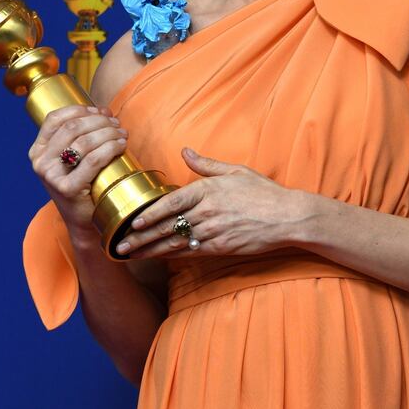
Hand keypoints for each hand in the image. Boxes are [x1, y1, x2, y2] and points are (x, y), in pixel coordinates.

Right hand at [28, 105, 128, 234]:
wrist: (84, 221)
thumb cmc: (84, 186)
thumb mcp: (73, 159)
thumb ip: (79, 136)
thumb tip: (103, 110)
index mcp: (38, 151)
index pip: (55, 119)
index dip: (80, 110)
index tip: (100, 110)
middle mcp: (40, 162)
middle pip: (73, 128)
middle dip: (99, 121)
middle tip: (116, 123)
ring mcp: (51, 176)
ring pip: (84, 141)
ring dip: (108, 132)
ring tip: (122, 133)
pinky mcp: (67, 188)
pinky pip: (94, 160)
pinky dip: (111, 148)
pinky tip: (121, 145)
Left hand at [117, 148, 299, 258]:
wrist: (288, 216)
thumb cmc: (263, 192)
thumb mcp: (235, 171)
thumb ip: (206, 164)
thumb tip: (185, 151)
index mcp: (208, 190)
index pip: (170, 202)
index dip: (149, 214)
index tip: (131, 222)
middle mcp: (207, 212)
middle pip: (168, 226)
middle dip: (141, 237)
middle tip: (119, 244)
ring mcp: (214, 231)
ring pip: (175, 243)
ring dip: (151, 250)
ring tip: (131, 255)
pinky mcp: (221, 247)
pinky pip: (191, 252)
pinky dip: (172, 255)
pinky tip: (157, 258)